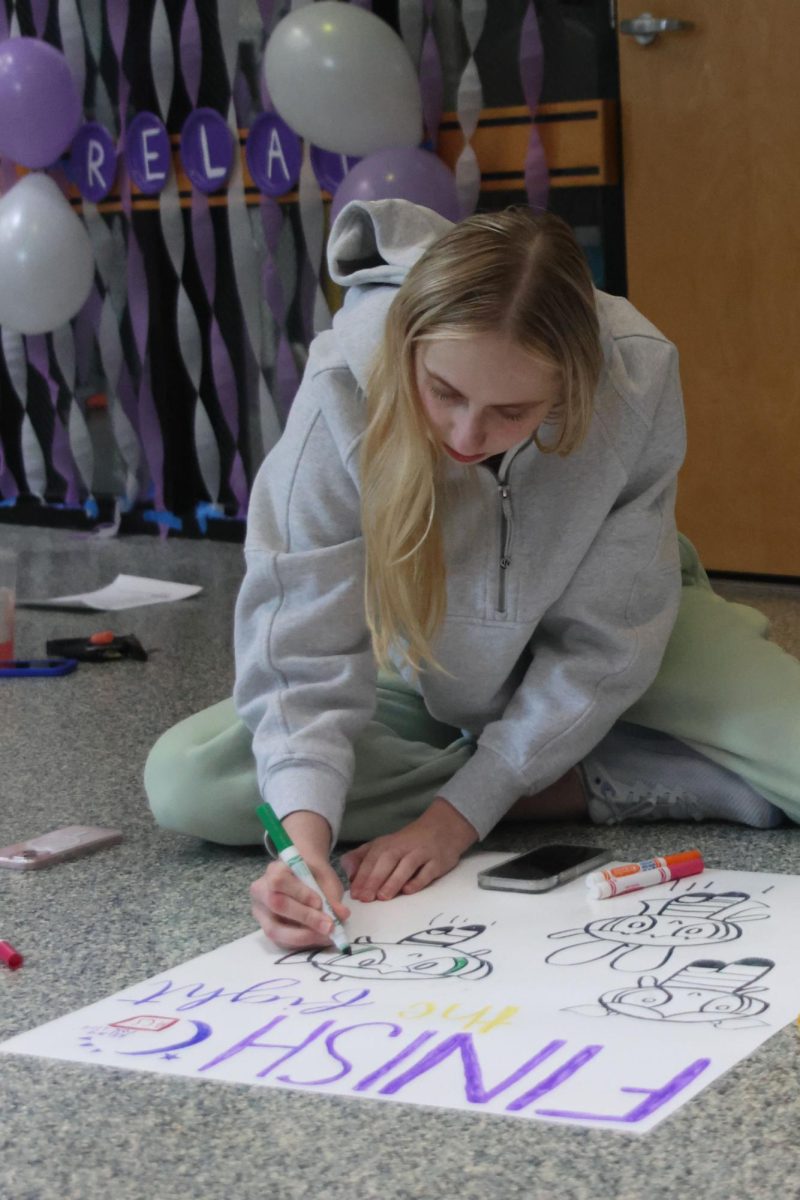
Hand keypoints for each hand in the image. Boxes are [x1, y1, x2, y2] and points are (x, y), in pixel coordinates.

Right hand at [250, 810, 349, 950]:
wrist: (303, 877)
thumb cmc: (313, 875)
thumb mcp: (325, 879)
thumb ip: (331, 896)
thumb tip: (342, 915)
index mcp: (274, 869)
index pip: (279, 881)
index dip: (300, 894)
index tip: (321, 903)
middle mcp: (261, 890)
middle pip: (276, 905)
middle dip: (305, 918)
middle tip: (329, 926)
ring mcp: (261, 911)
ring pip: (274, 929)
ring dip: (303, 936)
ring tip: (326, 937)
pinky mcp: (266, 928)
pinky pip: (280, 941)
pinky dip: (301, 943)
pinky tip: (318, 939)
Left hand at [340, 797, 477, 902]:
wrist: (443, 828)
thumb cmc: (407, 843)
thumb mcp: (383, 845)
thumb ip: (362, 858)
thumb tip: (348, 873)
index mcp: (387, 844)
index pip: (371, 858)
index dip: (361, 875)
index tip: (354, 893)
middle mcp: (403, 847)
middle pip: (387, 860)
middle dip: (374, 879)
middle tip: (365, 898)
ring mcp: (422, 853)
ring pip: (406, 865)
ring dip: (393, 881)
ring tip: (382, 897)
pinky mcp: (438, 862)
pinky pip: (428, 871)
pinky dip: (418, 881)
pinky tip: (408, 891)